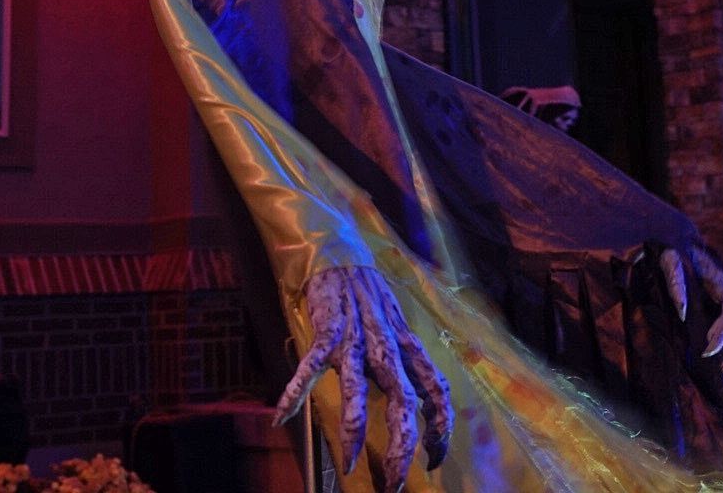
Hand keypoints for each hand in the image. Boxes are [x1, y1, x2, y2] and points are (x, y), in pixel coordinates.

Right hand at [275, 266, 451, 489]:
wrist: (341, 254)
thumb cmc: (368, 296)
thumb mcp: (396, 327)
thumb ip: (403, 360)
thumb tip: (411, 398)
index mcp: (406, 347)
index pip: (436, 390)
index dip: (441, 426)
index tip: (436, 458)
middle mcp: (385, 346)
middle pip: (403, 402)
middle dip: (400, 446)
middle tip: (393, 484)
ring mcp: (355, 339)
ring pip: (359, 392)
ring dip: (353, 433)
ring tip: (348, 465)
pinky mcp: (326, 330)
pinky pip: (310, 366)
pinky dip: (295, 391)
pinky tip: (281, 416)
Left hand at [660, 246, 722, 374]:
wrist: (671, 244)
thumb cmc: (670, 251)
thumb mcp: (668, 258)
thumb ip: (674, 278)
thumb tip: (682, 311)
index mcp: (719, 282)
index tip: (709, 344)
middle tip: (716, 365)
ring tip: (721, 371)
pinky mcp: (715, 315)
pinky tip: (717, 367)